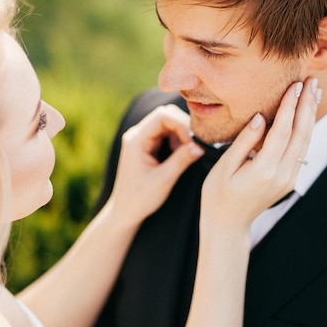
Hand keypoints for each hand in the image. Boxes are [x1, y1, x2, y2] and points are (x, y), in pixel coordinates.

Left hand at [108, 104, 203, 222]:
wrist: (125, 211)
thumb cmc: (140, 198)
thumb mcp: (164, 180)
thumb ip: (182, 160)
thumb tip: (201, 145)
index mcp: (136, 140)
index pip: (161, 116)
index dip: (181, 123)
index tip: (193, 141)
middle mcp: (136, 135)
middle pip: (164, 115)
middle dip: (183, 127)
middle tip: (195, 144)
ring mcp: (140, 139)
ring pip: (166, 123)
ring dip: (181, 134)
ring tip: (187, 151)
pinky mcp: (146, 146)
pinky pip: (165, 133)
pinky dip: (177, 140)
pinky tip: (180, 153)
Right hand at [201, 78, 318, 241]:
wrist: (228, 224)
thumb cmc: (218, 194)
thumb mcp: (224, 166)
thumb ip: (244, 141)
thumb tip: (261, 116)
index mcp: (263, 170)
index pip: (282, 131)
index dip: (289, 106)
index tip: (295, 85)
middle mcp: (282, 175)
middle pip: (301, 134)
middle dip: (306, 106)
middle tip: (311, 80)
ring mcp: (288, 179)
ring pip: (305, 142)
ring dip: (309, 116)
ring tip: (312, 92)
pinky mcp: (289, 180)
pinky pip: (300, 151)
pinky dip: (304, 130)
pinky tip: (304, 115)